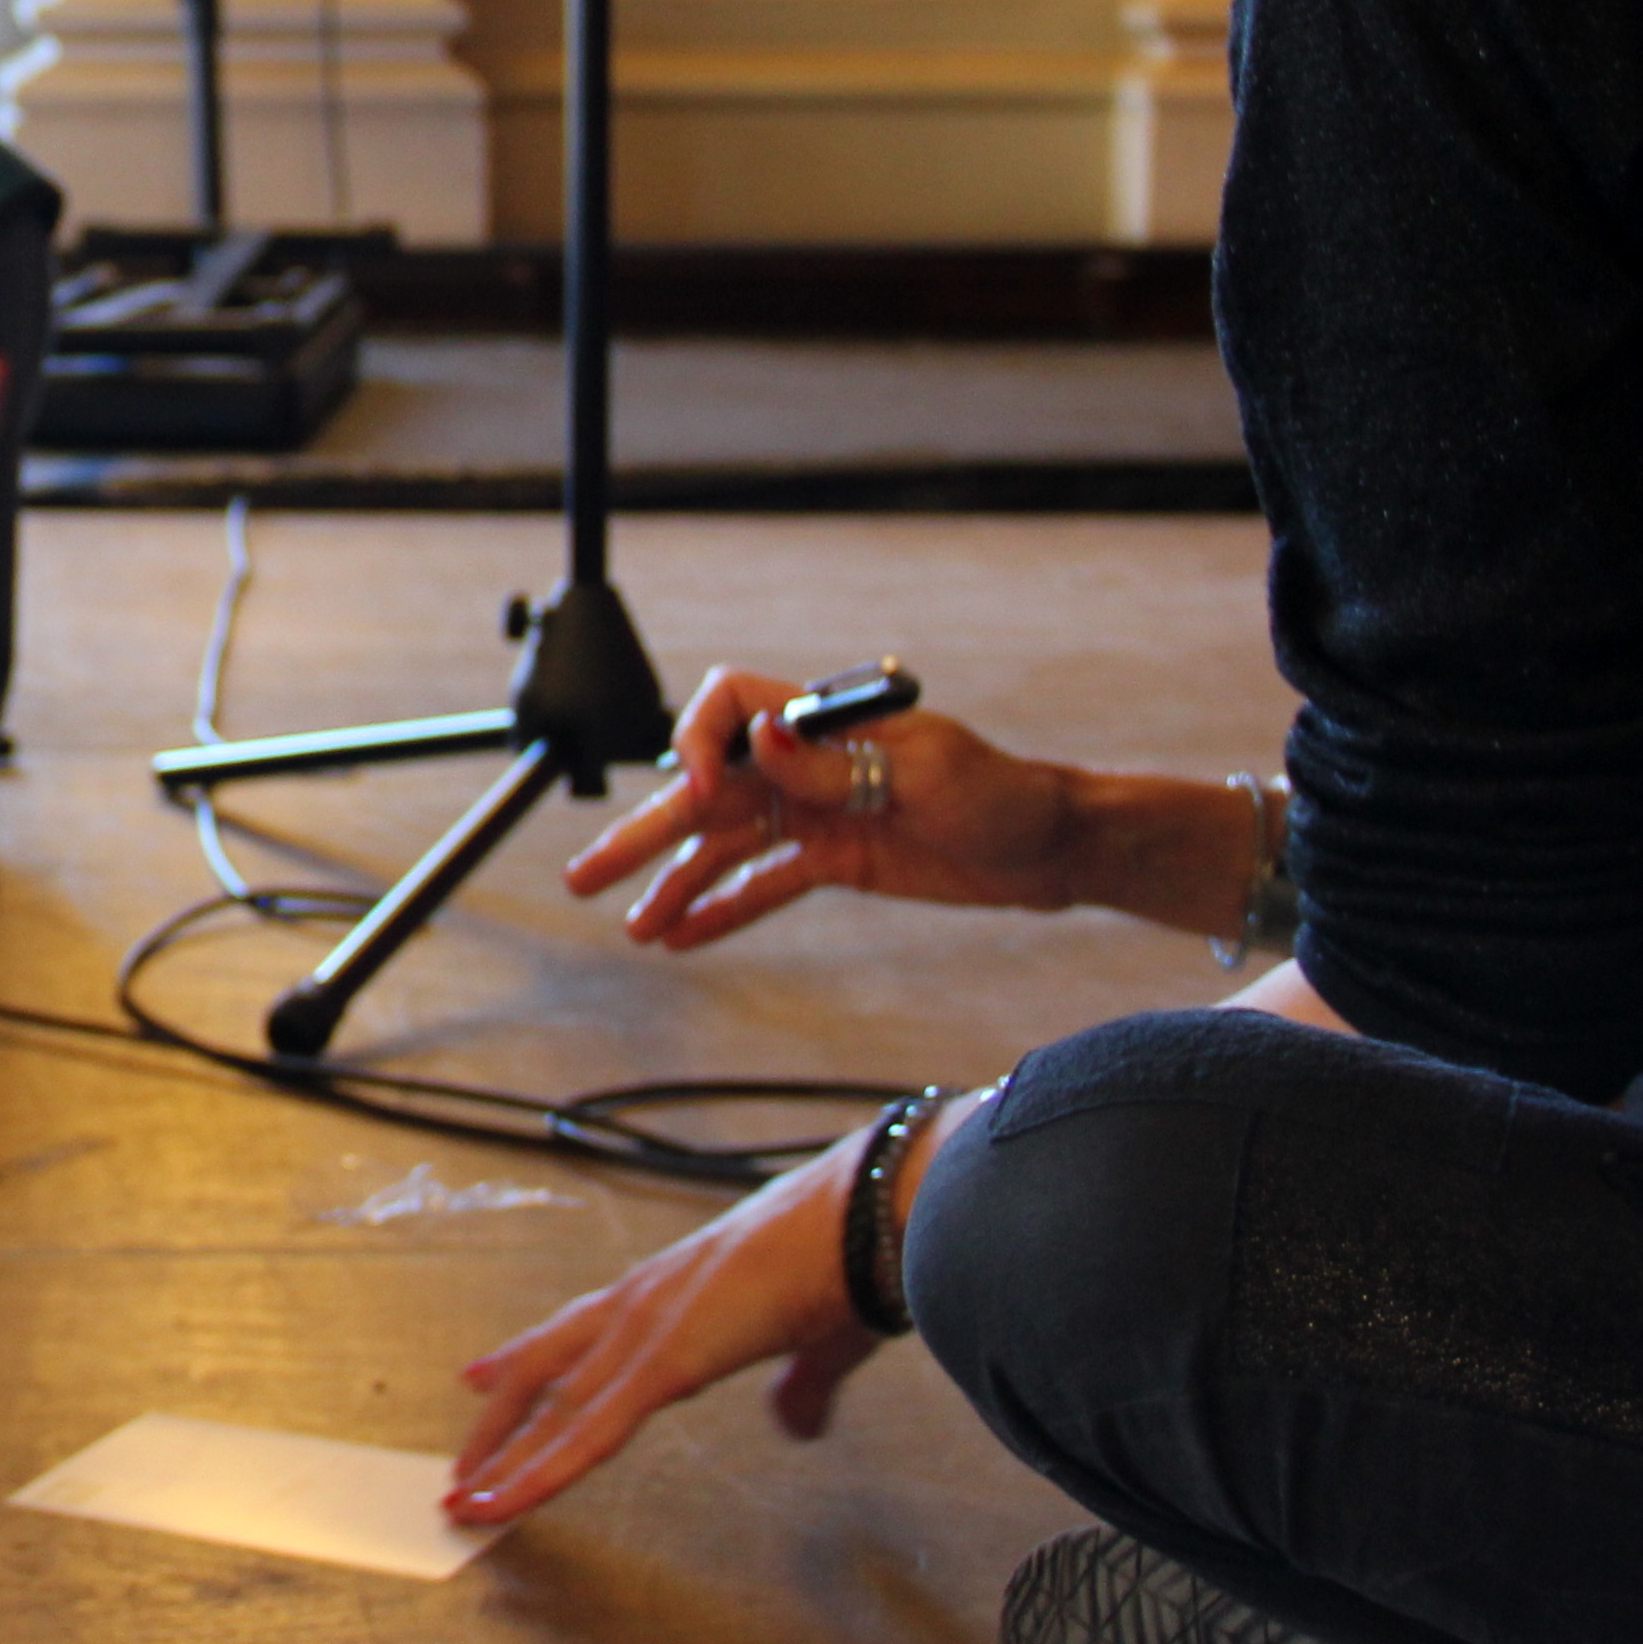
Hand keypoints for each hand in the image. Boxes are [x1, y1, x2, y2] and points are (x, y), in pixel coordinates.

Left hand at [448, 1150, 885, 1523]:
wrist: (875, 1217)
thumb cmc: (854, 1264)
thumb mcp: (819, 1343)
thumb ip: (800, 1388)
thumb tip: (796, 1425)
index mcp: (676, 1293)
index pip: (582, 1330)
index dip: (530, 1359)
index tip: (481, 1376)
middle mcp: (644, 1304)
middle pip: (546, 1370)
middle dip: (500, 1420)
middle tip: (462, 1463)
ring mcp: (646, 1329)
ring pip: (551, 1406)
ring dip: (505, 1458)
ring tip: (465, 1501)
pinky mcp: (663, 1362)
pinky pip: (587, 1431)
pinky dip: (540, 1471)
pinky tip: (505, 1501)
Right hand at [557, 674, 1097, 949]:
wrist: (1056, 847)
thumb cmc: (1007, 794)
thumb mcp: (929, 775)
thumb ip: (841, 765)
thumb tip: (764, 743)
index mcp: (826, 723)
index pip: (731, 708)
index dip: (699, 745)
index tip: (699, 795)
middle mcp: (811, 763)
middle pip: (707, 790)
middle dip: (645, 830)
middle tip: (585, 875)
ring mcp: (819, 812)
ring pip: (725, 845)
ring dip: (674, 881)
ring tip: (630, 925)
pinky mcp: (837, 859)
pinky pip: (765, 884)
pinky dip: (723, 908)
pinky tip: (683, 935)